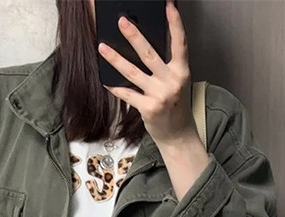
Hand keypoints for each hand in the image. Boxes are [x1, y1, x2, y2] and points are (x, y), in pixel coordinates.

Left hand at [98, 0, 195, 147]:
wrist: (178, 135)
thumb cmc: (176, 106)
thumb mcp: (177, 82)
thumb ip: (166, 65)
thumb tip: (144, 45)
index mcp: (182, 71)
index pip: (180, 42)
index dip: (175, 23)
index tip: (168, 5)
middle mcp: (172, 82)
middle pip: (149, 54)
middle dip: (134, 36)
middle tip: (121, 21)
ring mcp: (159, 96)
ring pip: (133, 73)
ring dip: (115, 59)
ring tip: (102, 47)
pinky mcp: (148, 108)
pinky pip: (127, 94)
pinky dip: (115, 87)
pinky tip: (105, 80)